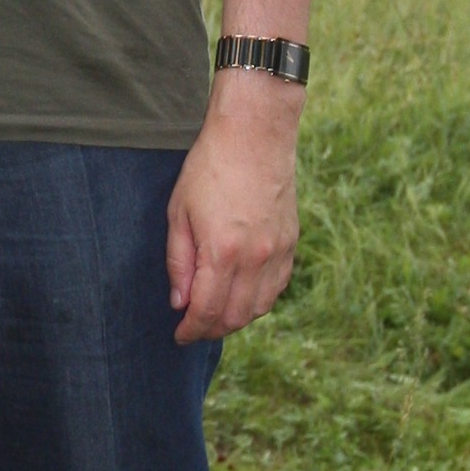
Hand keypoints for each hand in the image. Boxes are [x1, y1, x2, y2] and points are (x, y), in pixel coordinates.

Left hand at [166, 75, 300, 344]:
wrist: (255, 134)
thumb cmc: (209, 167)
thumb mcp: (179, 212)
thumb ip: (179, 262)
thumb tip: (180, 302)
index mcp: (223, 251)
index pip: (207, 310)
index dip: (191, 330)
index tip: (179, 336)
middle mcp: (255, 258)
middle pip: (235, 316)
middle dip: (211, 330)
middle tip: (193, 329)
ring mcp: (278, 251)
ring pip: (260, 307)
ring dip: (236, 319)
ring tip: (215, 315)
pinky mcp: (291, 242)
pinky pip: (277, 287)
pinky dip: (258, 300)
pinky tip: (241, 296)